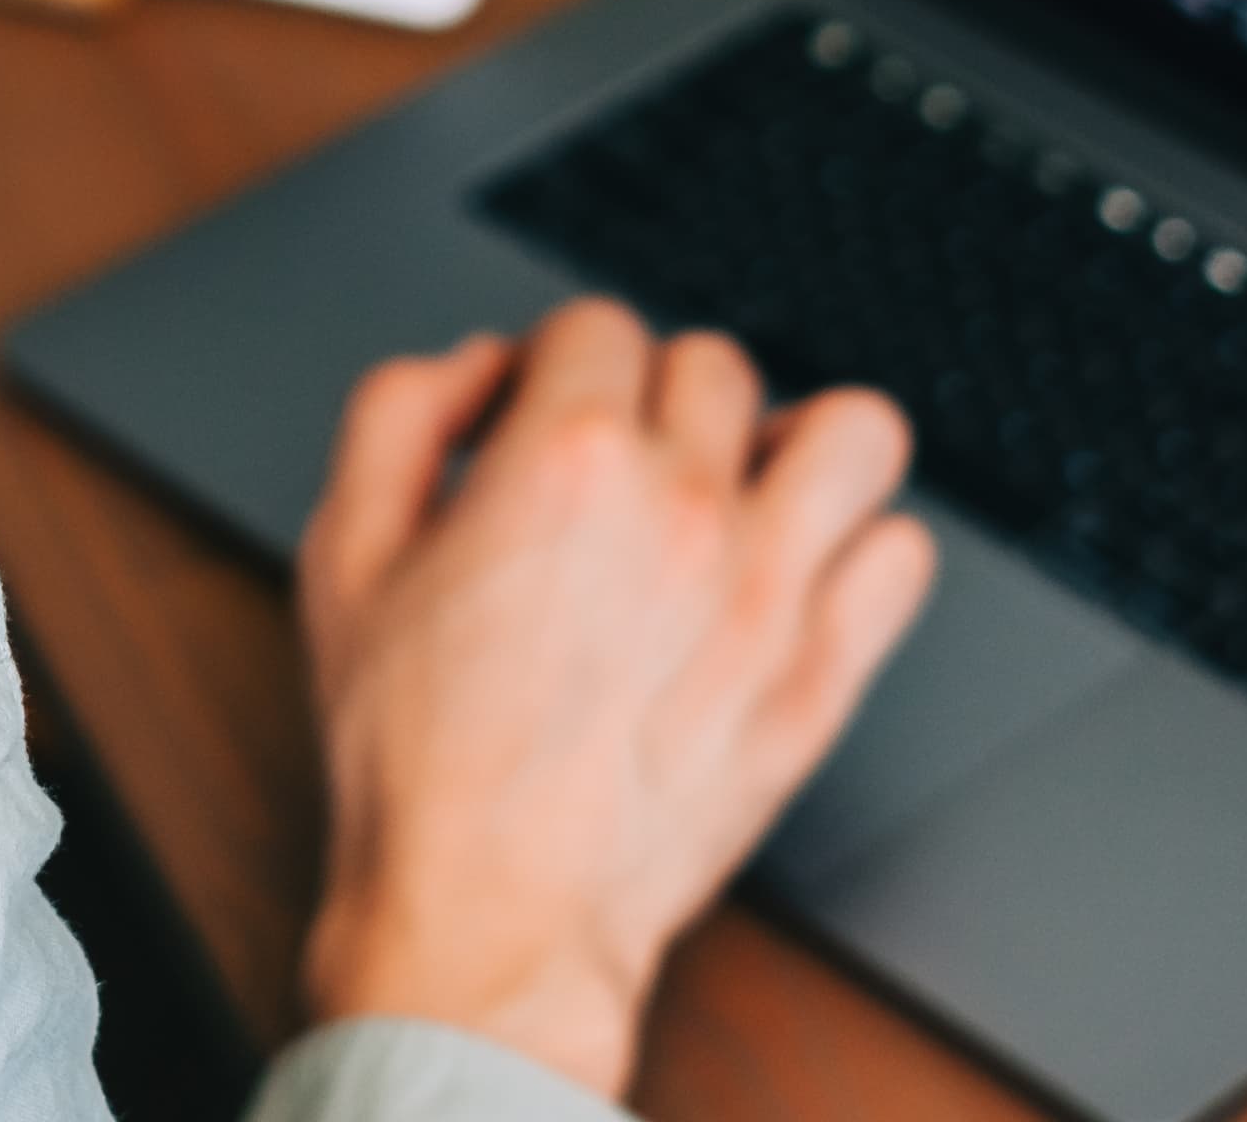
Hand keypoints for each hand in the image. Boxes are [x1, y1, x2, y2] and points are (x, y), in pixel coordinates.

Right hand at [295, 300, 935, 1100]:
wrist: (487, 922)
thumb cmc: (412, 760)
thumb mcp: (342, 555)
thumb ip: (399, 418)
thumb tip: (476, 366)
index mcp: (565, 460)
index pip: (597, 325)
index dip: (552, 368)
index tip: (536, 424)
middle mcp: (683, 505)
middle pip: (714, 364)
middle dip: (655, 402)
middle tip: (618, 474)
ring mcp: (770, 589)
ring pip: (855, 430)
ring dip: (801, 444)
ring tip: (750, 490)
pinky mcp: (821, 675)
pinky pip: (904, 555)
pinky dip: (864, 551)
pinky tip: (799, 575)